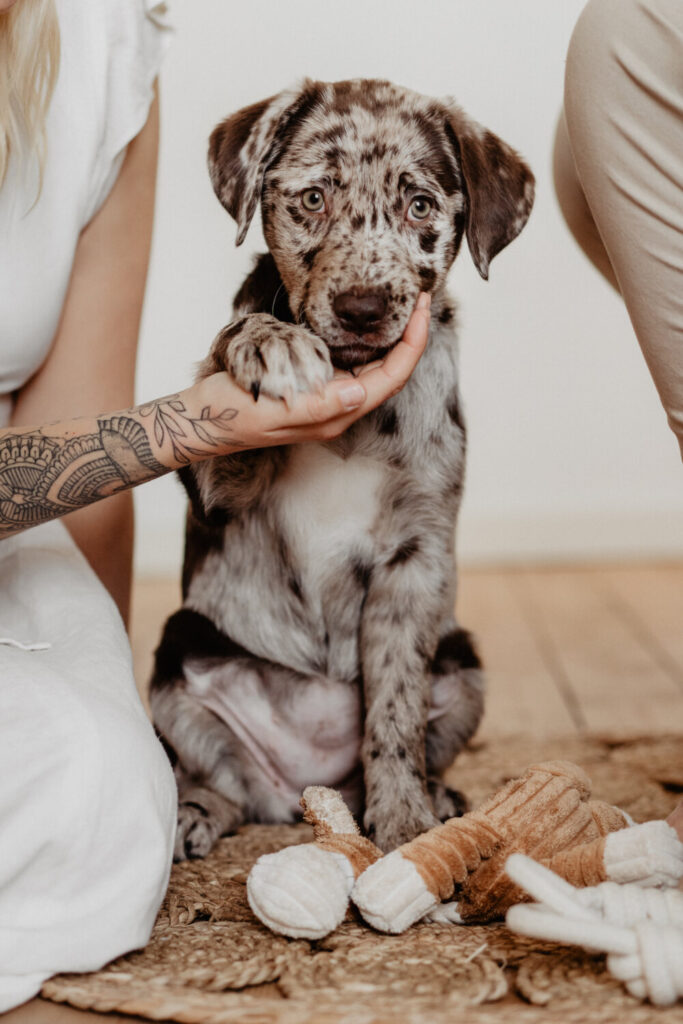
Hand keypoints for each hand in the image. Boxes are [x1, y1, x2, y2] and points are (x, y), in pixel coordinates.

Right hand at [191, 292, 430, 452]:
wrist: (203, 417)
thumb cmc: (234, 413)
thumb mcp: (274, 409)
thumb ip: (320, 405)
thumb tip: (360, 392)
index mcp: (336, 415)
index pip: (390, 379)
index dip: (412, 344)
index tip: (422, 308)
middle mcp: (339, 406)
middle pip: (390, 371)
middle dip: (410, 335)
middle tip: (420, 296)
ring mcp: (327, 394)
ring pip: (373, 364)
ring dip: (391, 335)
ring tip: (404, 303)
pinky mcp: (313, 381)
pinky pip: (348, 359)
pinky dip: (364, 338)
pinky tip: (365, 318)